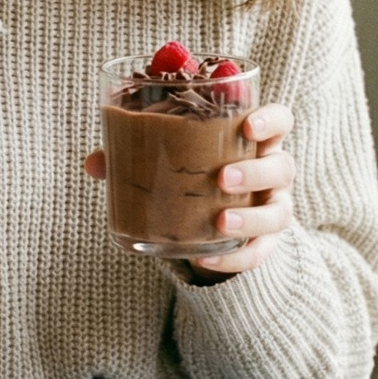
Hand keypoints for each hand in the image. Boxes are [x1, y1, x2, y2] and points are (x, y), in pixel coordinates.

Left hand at [83, 102, 295, 281]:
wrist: (212, 222)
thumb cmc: (193, 174)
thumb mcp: (171, 159)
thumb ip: (134, 154)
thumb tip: (94, 162)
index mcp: (252, 141)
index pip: (280, 121)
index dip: (270, 120)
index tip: (247, 124)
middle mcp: (271, 172)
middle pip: (282, 166)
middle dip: (255, 171)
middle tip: (221, 177)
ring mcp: (272, 208)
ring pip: (279, 212)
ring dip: (251, 217)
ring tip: (221, 220)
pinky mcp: (264, 244)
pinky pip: (258, 254)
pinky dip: (235, 258)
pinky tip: (208, 258)